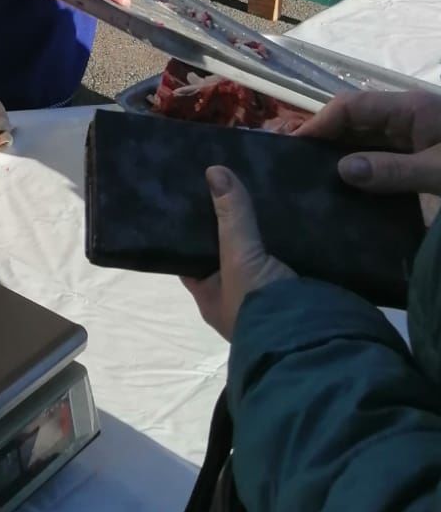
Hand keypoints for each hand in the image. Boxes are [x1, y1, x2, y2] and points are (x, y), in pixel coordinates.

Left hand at [182, 166, 294, 340]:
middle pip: (231, 248)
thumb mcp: (240, 258)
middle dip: (235, 220)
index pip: (193, 253)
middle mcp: (239, 295)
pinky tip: (297, 205)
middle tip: (235, 174)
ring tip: (266, 180)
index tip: (196, 188)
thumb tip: (214, 170)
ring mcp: (272, 292)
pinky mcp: (304, 287)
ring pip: (265, 250)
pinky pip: (294, 254)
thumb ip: (231, 217)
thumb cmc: (261, 305)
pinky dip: (295, 235)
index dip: (193, 224)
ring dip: (268, 226)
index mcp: (212, 294)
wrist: (319, 341)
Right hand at [298, 89, 440, 211]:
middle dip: (327, 140)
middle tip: (299, 167)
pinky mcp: (421, 157)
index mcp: (409, 108)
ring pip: (367, 141)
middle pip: (355, 121)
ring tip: (318, 181)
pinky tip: (352, 190)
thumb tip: (342, 170)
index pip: (351, 106)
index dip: (320, 123)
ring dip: (344, 158)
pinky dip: (365, 170)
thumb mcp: (439, 171)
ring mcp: (414, 137)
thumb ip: (394, 171)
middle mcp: (406, 117)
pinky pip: (383, 157)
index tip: (294, 147)